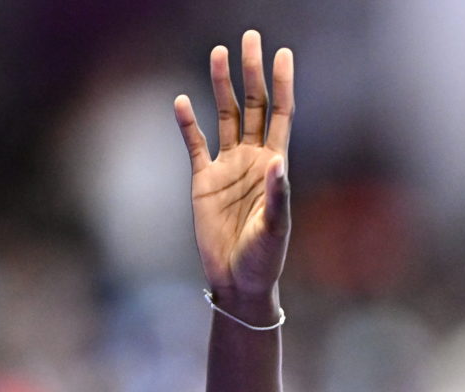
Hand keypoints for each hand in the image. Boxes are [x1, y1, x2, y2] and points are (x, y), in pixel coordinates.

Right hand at [174, 31, 292, 322]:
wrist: (238, 280)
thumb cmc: (264, 259)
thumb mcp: (275, 229)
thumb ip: (277, 196)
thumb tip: (276, 162)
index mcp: (275, 166)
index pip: (280, 114)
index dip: (283, 84)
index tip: (283, 53)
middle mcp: (252, 159)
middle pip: (252, 105)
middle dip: (252, 72)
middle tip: (250, 37)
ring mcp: (227, 167)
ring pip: (224, 116)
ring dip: (222, 85)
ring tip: (219, 53)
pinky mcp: (203, 180)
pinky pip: (194, 143)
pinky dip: (187, 123)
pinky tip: (181, 100)